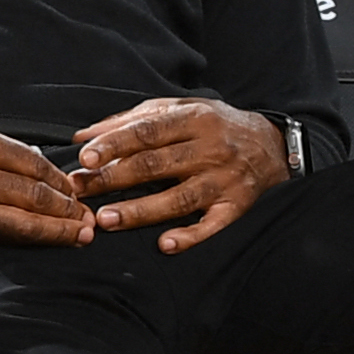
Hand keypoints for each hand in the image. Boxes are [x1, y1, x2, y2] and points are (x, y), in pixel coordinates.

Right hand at [0, 119, 93, 244]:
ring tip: (81, 235)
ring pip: (21, 220)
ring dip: (56, 230)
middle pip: (32, 193)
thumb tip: (33, 163)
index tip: (75, 189)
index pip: (30, 162)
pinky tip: (46, 239)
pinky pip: (0, 234)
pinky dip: (28, 237)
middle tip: (90, 217)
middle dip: (66, 207)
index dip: (58, 179)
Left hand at [70, 96, 287, 251]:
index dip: (115, 144)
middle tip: (79, 189)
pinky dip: (191, 235)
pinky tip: (166, 244)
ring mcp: (225, 179)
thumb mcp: (179, 109)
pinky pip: (213, 224)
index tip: (84, 157)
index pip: (147, 132)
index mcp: (193, 120)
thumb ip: (131, 120)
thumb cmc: (214, 125)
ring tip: (106, 219)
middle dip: (114, 178)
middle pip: (156, 165)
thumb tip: (82, 135)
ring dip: (141, 210)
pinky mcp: (237, 205)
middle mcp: (211, 149)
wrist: (273, 144)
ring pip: (178, 198)